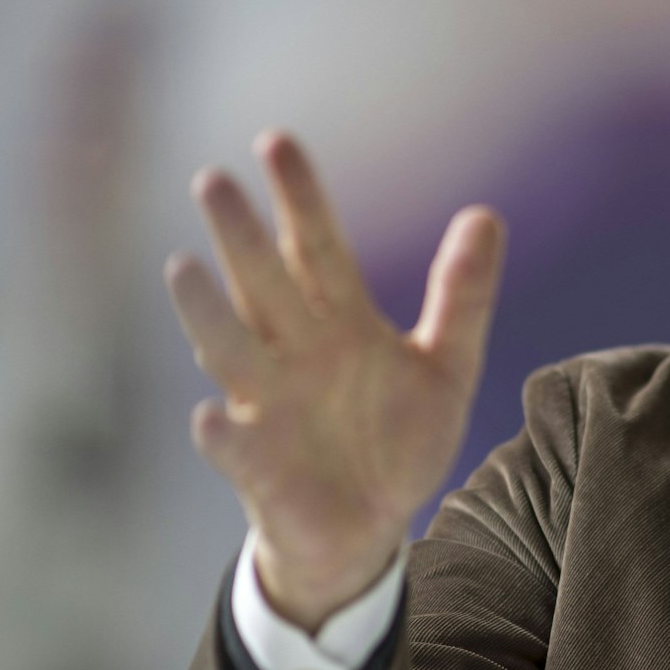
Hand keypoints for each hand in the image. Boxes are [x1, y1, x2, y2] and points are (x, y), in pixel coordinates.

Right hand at [165, 130, 504, 630]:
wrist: (372, 527)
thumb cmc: (396, 439)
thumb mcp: (445, 365)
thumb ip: (461, 296)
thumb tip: (487, 213)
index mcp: (339, 323)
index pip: (315, 247)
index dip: (298, 198)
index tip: (276, 141)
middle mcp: (294, 354)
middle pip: (263, 285)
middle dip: (239, 236)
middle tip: (213, 180)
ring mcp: (270, 407)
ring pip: (231, 351)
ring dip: (207, 313)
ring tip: (182, 267)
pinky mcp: (261, 468)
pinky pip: (234, 448)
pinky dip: (222, 433)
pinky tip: (210, 414)